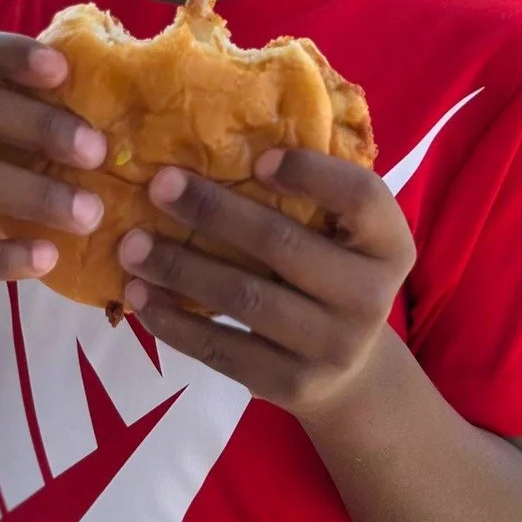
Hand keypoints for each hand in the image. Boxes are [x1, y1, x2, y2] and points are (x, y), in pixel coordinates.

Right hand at [0, 29, 106, 329]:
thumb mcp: (1, 149)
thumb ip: (38, 118)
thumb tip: (123, 90)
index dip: (12, 53)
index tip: (65, 70)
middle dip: (41, 125)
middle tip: (99, 152)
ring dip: (36, 194)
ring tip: (91, 214)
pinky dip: (3, 256)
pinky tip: (48, 259)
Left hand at [116, 149, 415, 417]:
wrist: (353, 372)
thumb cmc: (333, 276)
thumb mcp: (345, 237)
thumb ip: (310, 196)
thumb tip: (218, 136)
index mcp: (389, 244)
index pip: (361, 198)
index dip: (310, 173)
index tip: (256, 159)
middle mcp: (370, 296)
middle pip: (284, 245)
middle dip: (213, 212)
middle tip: (157, 186)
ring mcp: (332, 347)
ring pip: (244, 300)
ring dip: (180, 267)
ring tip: (131, 245)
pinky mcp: (292, 385)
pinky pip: (223, 351)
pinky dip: (175, 323)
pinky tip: (141, 297)